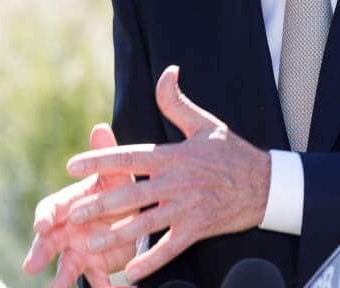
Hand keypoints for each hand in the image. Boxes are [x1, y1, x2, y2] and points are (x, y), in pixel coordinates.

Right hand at [23, 123, 138, 287]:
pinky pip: (97, 281)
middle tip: (31, 266)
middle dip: (39, 253)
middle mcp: (67, 230)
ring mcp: (79, 251)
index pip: (50, 209)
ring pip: (66, 267)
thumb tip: (100, 128)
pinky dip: (102, 287)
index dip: (44, 216)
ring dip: (61, 279)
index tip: (41, 224)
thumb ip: (105, 154)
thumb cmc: (115, 190)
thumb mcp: (114, 173)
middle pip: (47, 242)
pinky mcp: (96, 267)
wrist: (130, 214)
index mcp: (69, 205)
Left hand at [64, 65, 271, 282]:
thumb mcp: (204, 124)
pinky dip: (152, 260)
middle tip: (73, 214)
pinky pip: (171, 247)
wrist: (267, 184)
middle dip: (100, 204)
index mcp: (172, 156)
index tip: (72, 164)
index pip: (129, 157)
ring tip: (90, 243)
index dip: (99, 160)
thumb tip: (167, 72)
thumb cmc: (231, 153)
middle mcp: (176, 182)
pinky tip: (132, 271)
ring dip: (117, 234)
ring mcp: (187, 207)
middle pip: (131, 194)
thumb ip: (176, 102)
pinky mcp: (198, 228)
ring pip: (146, 223)